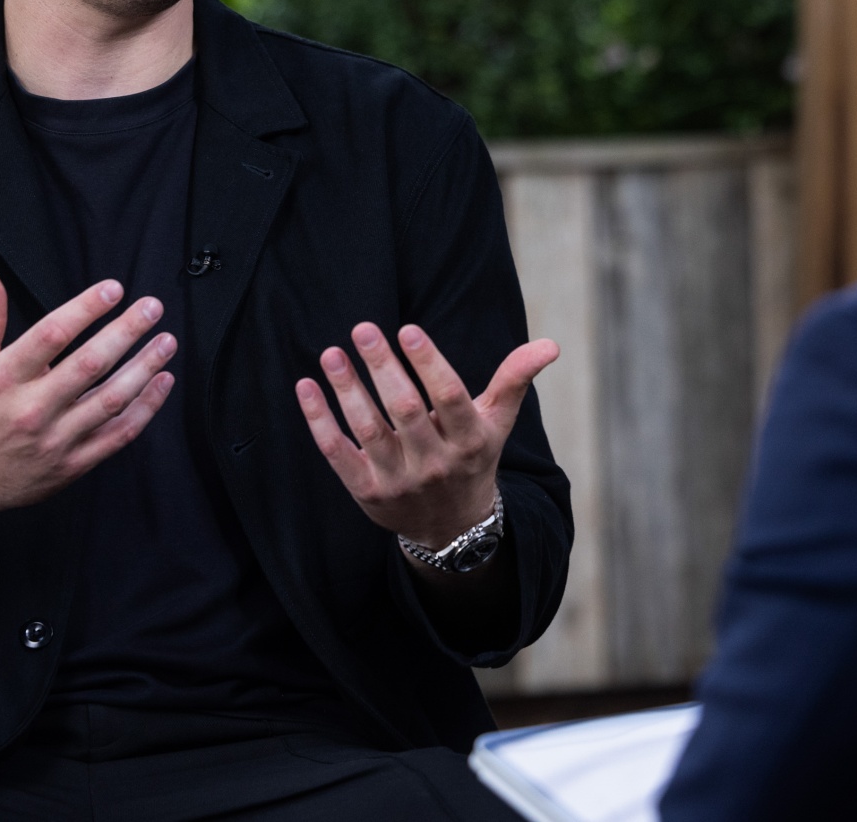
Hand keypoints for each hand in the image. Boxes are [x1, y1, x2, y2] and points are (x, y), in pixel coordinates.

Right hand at [0, 267, 174, 563]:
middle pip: (89, 364)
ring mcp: (55, 440)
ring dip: (144, 368)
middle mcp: (31, 409)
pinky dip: (145, 408)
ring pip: (110, 400)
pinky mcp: (72, 464)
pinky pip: (118, 434)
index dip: (85, 309)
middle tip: (153, 306)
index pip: (51, 335)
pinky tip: (162, 382)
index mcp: (3, 378)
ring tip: (167, 341)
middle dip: (126, 331)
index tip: (114, 289)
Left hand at [296, 322, 558, 551]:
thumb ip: (515, 379)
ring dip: (347, 390)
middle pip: (406, 411)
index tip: (409, 330)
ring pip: (369, 431)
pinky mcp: (368, 493)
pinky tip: (307, 387)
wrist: (452, 528)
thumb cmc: (473, 458)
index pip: (450, 399)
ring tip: (332, 353)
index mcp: (470, 441)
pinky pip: (338, 454)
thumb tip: (550, 344)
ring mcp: (400, 481)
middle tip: (364, 328)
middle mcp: (436, 464)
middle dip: (383, 368)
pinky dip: (319, 422)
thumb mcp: (498, 423)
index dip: (430, 364)